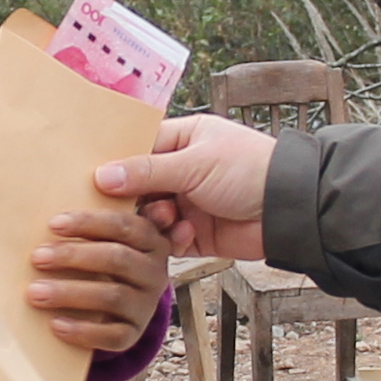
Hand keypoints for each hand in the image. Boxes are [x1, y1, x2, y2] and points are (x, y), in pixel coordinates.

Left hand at [25, 193, 172, 351]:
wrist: (118, 307)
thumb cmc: (101, 261)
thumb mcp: (106, 239)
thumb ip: (92, 223)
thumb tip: (54, 200)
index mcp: (150, 241)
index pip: (124, 226)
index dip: (88, 223)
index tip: (53, 224)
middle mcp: (155, 272)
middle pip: (117, 259)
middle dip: (73, 256)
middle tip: (37, 257)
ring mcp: (146, 305)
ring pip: (112, 297)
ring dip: (69, 293)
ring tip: (34, 292)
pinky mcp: (135, 333)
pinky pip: (113, 336)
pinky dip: (83, 331)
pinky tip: (55, 324)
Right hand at [95, 114, 273, 261]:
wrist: (290, 210)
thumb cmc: (249, 170)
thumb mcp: (195, 163)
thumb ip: (147, 171)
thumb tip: (101, 175)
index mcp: (184, 140)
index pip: (138, 147)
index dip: (115, 163)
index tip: (91, 177)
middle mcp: (183, 170)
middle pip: (139, 186)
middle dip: (130, 199)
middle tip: (119, 208)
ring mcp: (189, 203)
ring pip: (150, 216)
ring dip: (153, 220)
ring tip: (164, 218)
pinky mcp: (196, 234)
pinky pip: (167, 240)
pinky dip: (171, 239)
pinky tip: (186, 233)